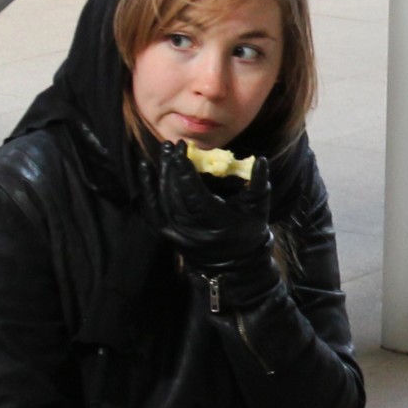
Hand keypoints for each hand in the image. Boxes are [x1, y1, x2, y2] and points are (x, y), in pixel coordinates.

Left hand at [148, 142, 275, 281]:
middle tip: (173, 144)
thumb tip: (261, 159)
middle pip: (173, 194)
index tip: (183, 149)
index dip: (185, 171)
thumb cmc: (248, 232)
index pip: (193, 195)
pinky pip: (151, 208)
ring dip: (160, 172)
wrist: (233, 263)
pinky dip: (147, 187)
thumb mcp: (258, 209)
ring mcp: (175, 232)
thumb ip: (259, 184)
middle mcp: (190, 229)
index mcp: (214, 222)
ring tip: (164, 150)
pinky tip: (145, 168)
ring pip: (161, 198)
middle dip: (171, 166)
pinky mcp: (166, 232)